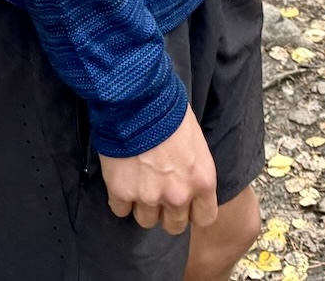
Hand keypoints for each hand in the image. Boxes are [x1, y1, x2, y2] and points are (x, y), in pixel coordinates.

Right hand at [99, 104, 218, 233]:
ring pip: (146, 221)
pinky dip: (119, 199)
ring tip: (137, 184)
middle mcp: (178, 195)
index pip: (205, 218)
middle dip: (167, 212)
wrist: (137, 99)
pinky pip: (120, 210)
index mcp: (202, 181)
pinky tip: (120, 181)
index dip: (193, 211)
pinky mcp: (122, 192)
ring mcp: (149, 197)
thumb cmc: (169, 110)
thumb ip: (193, 168)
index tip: (185, 203)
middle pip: (174, 226)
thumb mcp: (196, 140)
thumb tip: (185, 176)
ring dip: (142, 206)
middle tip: (158, 193)